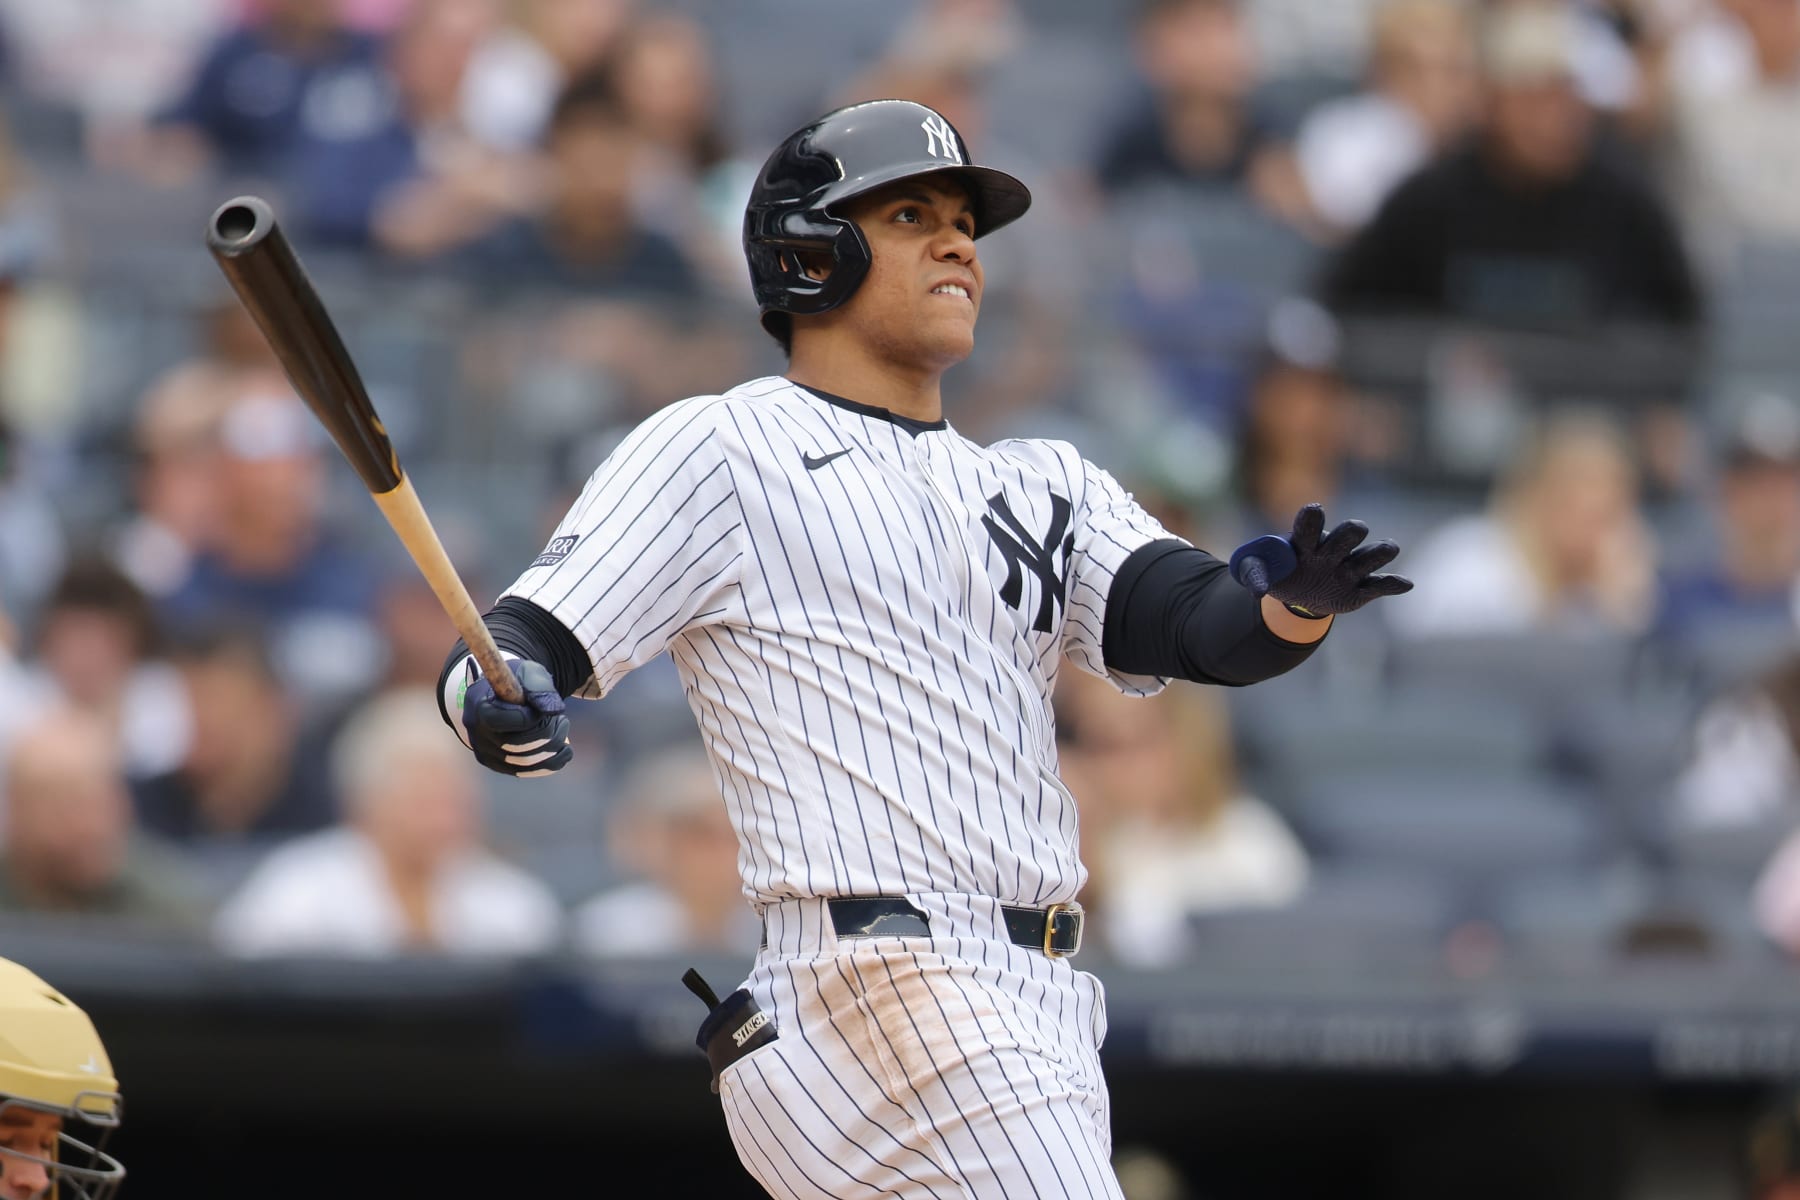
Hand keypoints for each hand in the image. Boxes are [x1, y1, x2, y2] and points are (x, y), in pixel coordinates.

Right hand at [457, 658, 572, 776]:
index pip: (502, 721)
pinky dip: (550, 763)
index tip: (541, 709)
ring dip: (553, 746)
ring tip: (561, 728)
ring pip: (524, 762)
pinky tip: (564, 750)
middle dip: (548, 732)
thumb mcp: (530, 673)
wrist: (506, 695)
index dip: (530, 717)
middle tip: (562, 719)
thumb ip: (540, 687)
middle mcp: (477, 733)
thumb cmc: (518, 682)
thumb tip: (553, 709)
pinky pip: (526, 772)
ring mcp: (485, 752)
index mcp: (479, 706)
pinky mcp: (496, 765)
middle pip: (516, 745)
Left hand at [1229, 503, 1413, 615]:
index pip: (1310, 524)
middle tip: (1354, 532)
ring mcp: (1349, 569)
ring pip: (1370, 556)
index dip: (1312, 517)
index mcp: (1306, 542)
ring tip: (1388, 548)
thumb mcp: (1261, 574)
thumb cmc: (1282, 575)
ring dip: (1379, 552)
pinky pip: (1381, 585)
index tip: (1313, 509)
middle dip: (1350, 532)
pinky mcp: (1361, 589)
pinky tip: (1404, 585)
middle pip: (1348, 534)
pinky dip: (1393, 584)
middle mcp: (1332, 550)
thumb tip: (1256, 590)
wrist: (1301, 597)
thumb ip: (1254, 575)